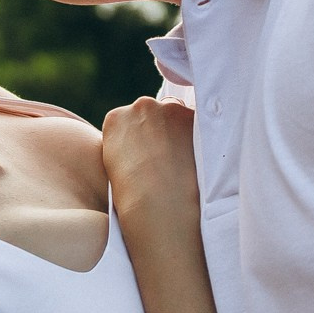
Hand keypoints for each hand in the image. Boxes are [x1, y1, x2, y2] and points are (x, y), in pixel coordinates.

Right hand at [101, 97, 199, 237]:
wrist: (160, 205)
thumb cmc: (133, 197)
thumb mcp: (115, 165)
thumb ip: (127, 145)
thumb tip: (143, 146)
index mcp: (115, 119)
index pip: (130, 119)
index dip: (141, 137)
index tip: (146, 154)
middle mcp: (140, 107)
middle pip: (154, 112)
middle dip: (160, 130)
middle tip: (166, 158)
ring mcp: (168, 109)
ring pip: (176, 115)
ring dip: (179, 132)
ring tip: (181, 162)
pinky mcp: (193, 117)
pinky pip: (197, 123)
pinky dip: (197, 138)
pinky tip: (194, 159)